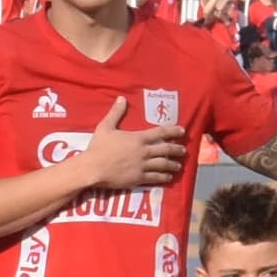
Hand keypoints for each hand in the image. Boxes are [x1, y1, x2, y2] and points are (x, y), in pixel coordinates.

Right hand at [74, 96, 190, 195]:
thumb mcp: (106, 127)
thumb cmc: (98, 147)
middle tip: (184, 151)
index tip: (182, 131)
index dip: (173, 131)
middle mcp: (143, 151)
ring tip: (178, 165)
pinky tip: (169, 177)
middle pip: (166, 149)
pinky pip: (155, 177)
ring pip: (163, 164)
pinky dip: (164, 177)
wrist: (92, 168)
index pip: (160, 132)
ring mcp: (142, 165)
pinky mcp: (138, 178)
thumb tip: (121, 98)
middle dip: (177, 150)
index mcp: (138, 138)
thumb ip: (116, 113)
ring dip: (173, 164)